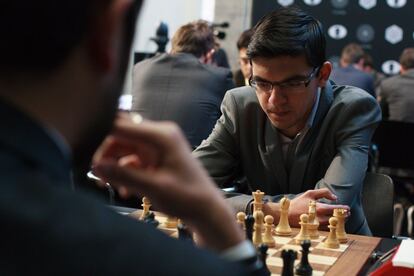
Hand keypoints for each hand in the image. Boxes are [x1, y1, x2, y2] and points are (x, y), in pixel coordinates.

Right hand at [92, 113, 243, 250]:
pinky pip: (131, 158)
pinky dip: (125, 171)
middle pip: (120, 135)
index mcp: (161, 135)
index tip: (83, 150)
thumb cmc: (186, 197)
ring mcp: (157, 145)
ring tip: (110, 186)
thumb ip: (123, 175)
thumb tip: (96, 166)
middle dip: (106, 155)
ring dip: (114, 165)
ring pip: (123, 147)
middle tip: (98, 176)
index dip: (100, 136)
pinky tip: (124, 190)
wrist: (205, 209)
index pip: (121, 126)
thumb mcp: (153, 187)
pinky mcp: (155, 156)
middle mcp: (159, 134)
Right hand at [289, 189, 348, 226]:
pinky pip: (328, 229)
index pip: (337, 209)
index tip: (348, 208)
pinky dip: (332, 225)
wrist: (287, 215)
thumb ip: (324, 192)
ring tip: (342, 218)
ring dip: (340, 221)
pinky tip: (333, 222)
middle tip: (348, 213)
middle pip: (338, 218)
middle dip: (344, 216)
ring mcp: (318, 226)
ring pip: (334, 224)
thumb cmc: (298, 203)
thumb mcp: (310, 193)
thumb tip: (335, 197)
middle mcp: (320, 218)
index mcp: (320, 208)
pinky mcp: (315, 230)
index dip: (344, 209)